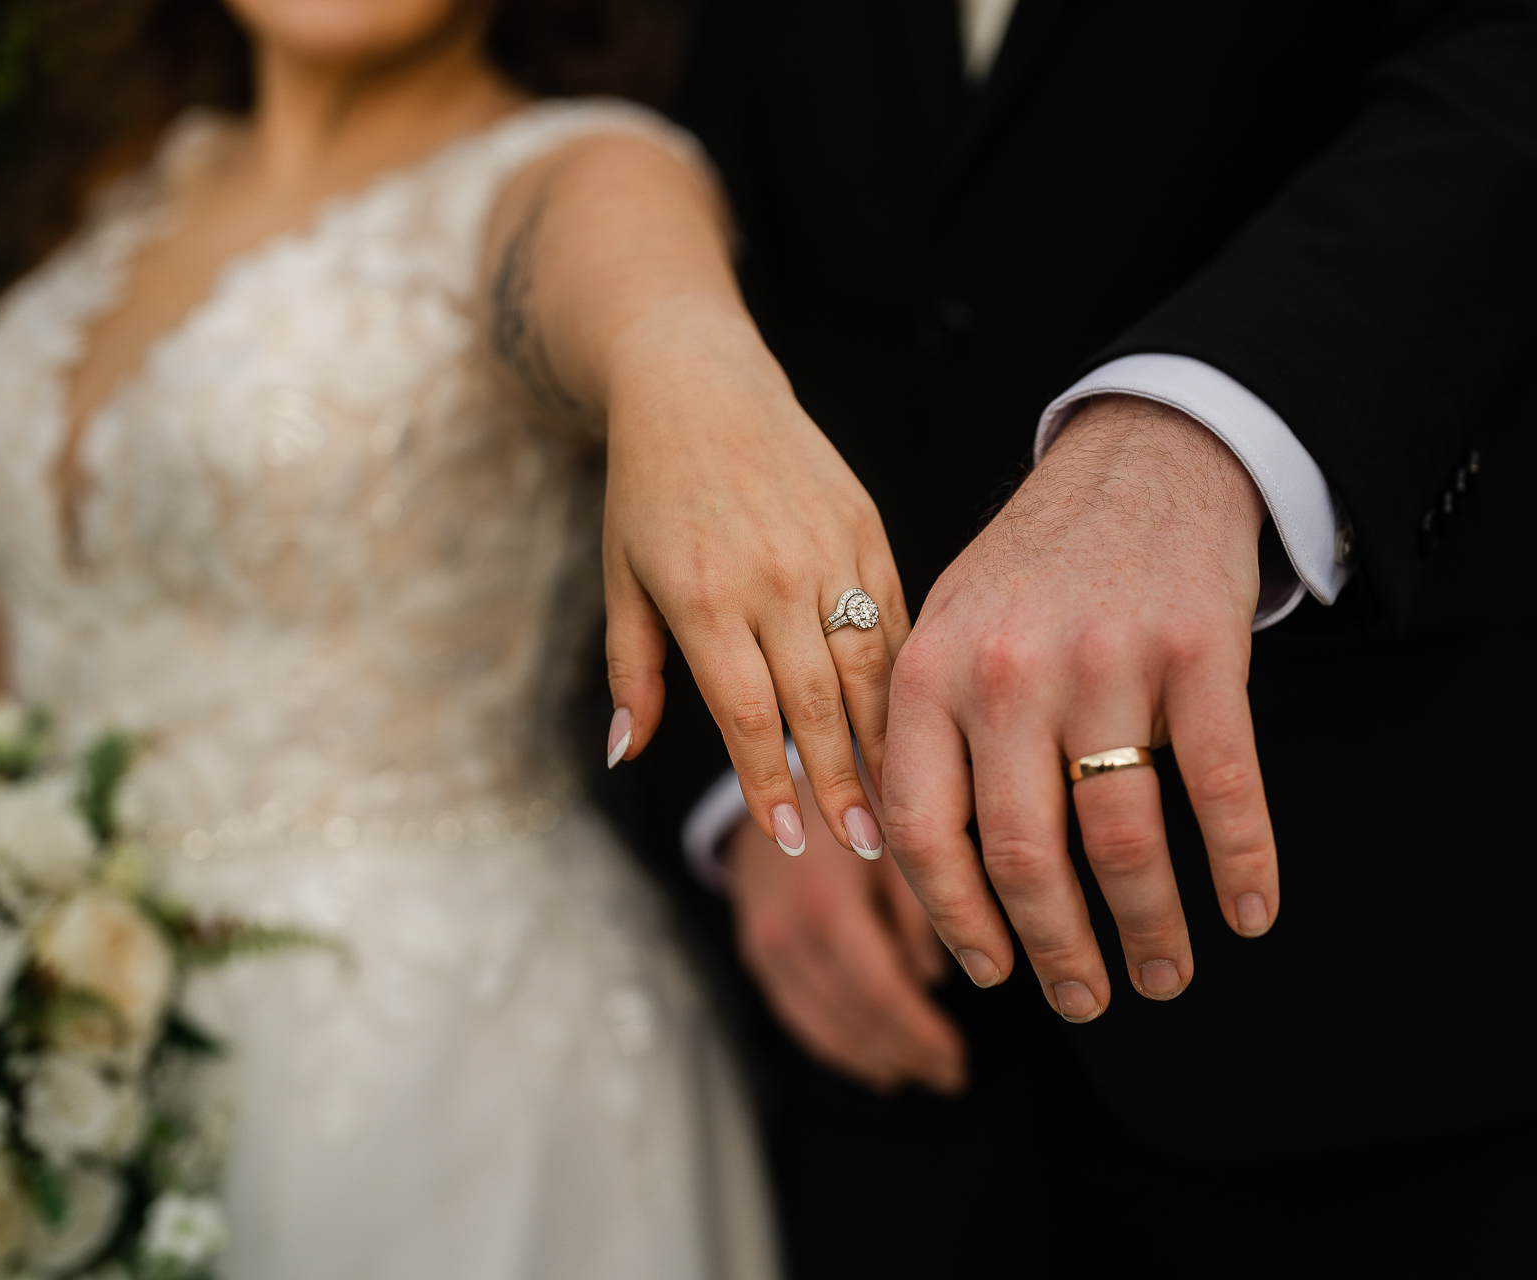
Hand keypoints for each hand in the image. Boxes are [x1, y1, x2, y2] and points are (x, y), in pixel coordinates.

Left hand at [478, 134, 905, 857]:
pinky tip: (916, 721)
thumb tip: (624, 757)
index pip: (749, 715)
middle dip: (846, 782)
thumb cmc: (646, 489)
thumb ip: (631, 671)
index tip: (792, 842)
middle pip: (821, 701)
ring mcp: (827, 547)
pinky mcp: (864, 525)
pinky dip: (904, 673)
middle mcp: (772, 575)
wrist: (696, 379)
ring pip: (872, 663)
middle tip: (871, 850)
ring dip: (889, 739)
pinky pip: (894, 613)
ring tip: (907, 802)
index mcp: (703, 596)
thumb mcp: (620, 579)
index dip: (773, 784)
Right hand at [728, 775, 964, 1092]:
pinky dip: (838, 1047)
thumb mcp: (894, 828)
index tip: (960, 1056)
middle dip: (906, 1053)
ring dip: (875, 1059)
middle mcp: (787, 931)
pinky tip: (873, 1063)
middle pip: (853, 1019)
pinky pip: (797, 1018)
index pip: (879, 992)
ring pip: (823, 1029)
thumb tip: (939, 976)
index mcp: (826, 901)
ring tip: (921, 1072)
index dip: (922, 1033)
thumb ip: (919, 901)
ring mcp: (765, 947)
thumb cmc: (844, 797)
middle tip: (952, 1074)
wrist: (770, 779)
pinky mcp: (756, 954)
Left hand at [882, 396, 1278, 1021]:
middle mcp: (1009, 672)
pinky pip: (1223, 784)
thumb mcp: (944, 629)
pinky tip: (1251, 912)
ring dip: (1149, 927)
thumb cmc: (1034, 569)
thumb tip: (910, 870)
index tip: (990, 971)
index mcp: (930, 673)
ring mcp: (1107, 660)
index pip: (924, 830)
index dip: (956, 918)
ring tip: (1163, 972)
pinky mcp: (1200, 649)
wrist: (1139, 459)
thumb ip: (923, 736)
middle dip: (1057, 949)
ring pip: (1122, 837)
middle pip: (1025, 853)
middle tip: (1084, 997)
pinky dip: (1243, 862)